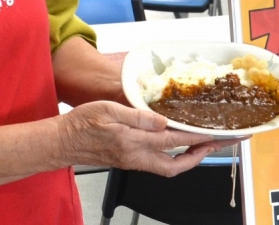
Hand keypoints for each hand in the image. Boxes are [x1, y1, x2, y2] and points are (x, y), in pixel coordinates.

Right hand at [57, 101, 244, 176]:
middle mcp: (135, 157)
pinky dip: (172, 155)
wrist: (61, 142)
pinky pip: (157, 163)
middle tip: (217, 144)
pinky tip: (176, 143)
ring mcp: (132, 162)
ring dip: (188, 157)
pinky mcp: (128, 161)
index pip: (173, 141)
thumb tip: (162, 120)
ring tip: (203, 144)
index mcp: (133, 143)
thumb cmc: (79, 124)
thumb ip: (137, 116)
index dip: (197, 137)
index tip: (215, 133)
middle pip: (176, 165)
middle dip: (200, 156)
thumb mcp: (108, 110)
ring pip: (168, 167)